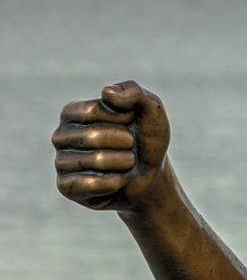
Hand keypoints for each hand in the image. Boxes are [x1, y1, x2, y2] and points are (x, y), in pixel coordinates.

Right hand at [53, 81, 171, 211]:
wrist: (151, 175)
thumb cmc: (146, 138)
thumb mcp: (151, 110)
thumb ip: (134, 92)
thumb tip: (106, 92)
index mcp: (72, 112)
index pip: (93, 110)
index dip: (121, 118)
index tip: (130, 122)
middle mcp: (60, 136)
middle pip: (93, 136)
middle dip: (125, 142)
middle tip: (130, 147)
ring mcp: (60, 162)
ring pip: (96, 161)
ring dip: (123, 163)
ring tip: (125, 163)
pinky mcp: (66, 188)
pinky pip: (90, 184)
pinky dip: (115, 182)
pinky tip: (118, 180)